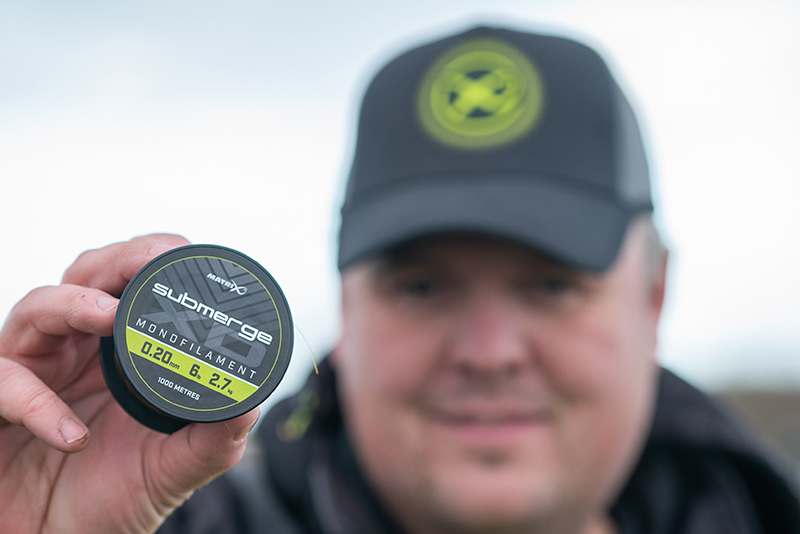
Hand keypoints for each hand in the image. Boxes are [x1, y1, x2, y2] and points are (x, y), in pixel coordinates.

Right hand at [0, 234, 258, 533]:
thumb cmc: (113, 499)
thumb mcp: (175, 468)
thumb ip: (213, 437)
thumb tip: (252, 402)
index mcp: (119, 352)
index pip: (133, 282)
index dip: (154, 257)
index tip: (186, 255)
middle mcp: (76, 350)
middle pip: (87, 275)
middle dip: (119, 261)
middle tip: (151, 263)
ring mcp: (32, 372)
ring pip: (36, 308)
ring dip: (73, 303)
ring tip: (110, 316)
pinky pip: (1, 384)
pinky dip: (36, 402)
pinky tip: (73, 435)